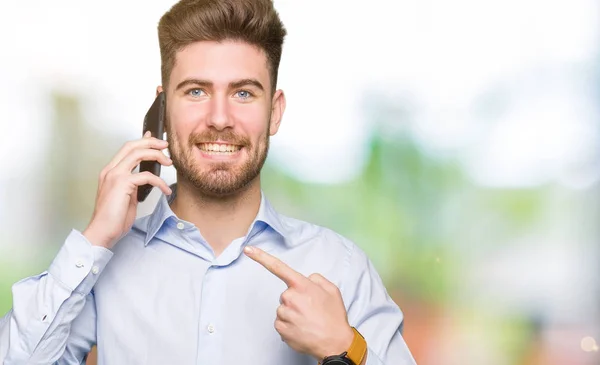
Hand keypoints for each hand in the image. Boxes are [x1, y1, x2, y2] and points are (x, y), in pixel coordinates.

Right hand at [83, 131, 172, 248]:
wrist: (103, 231)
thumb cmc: (114, 218)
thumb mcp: (126, 196)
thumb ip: (133, 184)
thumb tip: (145, 175)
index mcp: (110, 172)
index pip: (126, 149)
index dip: (142, 141)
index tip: (155, 139)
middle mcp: (110, 170)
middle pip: (132, 146)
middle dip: (151, 142)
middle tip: (165, 146)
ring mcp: (115, 176)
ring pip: (138, 154)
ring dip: (156, 155)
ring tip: (169, 163)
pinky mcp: (122, 184)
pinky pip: (146, 176)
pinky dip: (160, 182)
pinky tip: (165, 190)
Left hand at [243, 246, 353, 359]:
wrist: (335, 343)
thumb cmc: (334, 316)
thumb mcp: (332, 290)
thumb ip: (316, 279)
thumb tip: (306, 279)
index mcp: (302, 285)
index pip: (278, 267)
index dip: (261, 257)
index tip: (248, 250)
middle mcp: (291, 298)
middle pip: (285, 295)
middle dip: (295, 300)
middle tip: (311, 310)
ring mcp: (285, 314)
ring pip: (283, 310)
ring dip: (292, 314)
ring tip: (308, 321)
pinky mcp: (281, 329)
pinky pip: (280, 323)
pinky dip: (289, 326)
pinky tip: (302, 329)